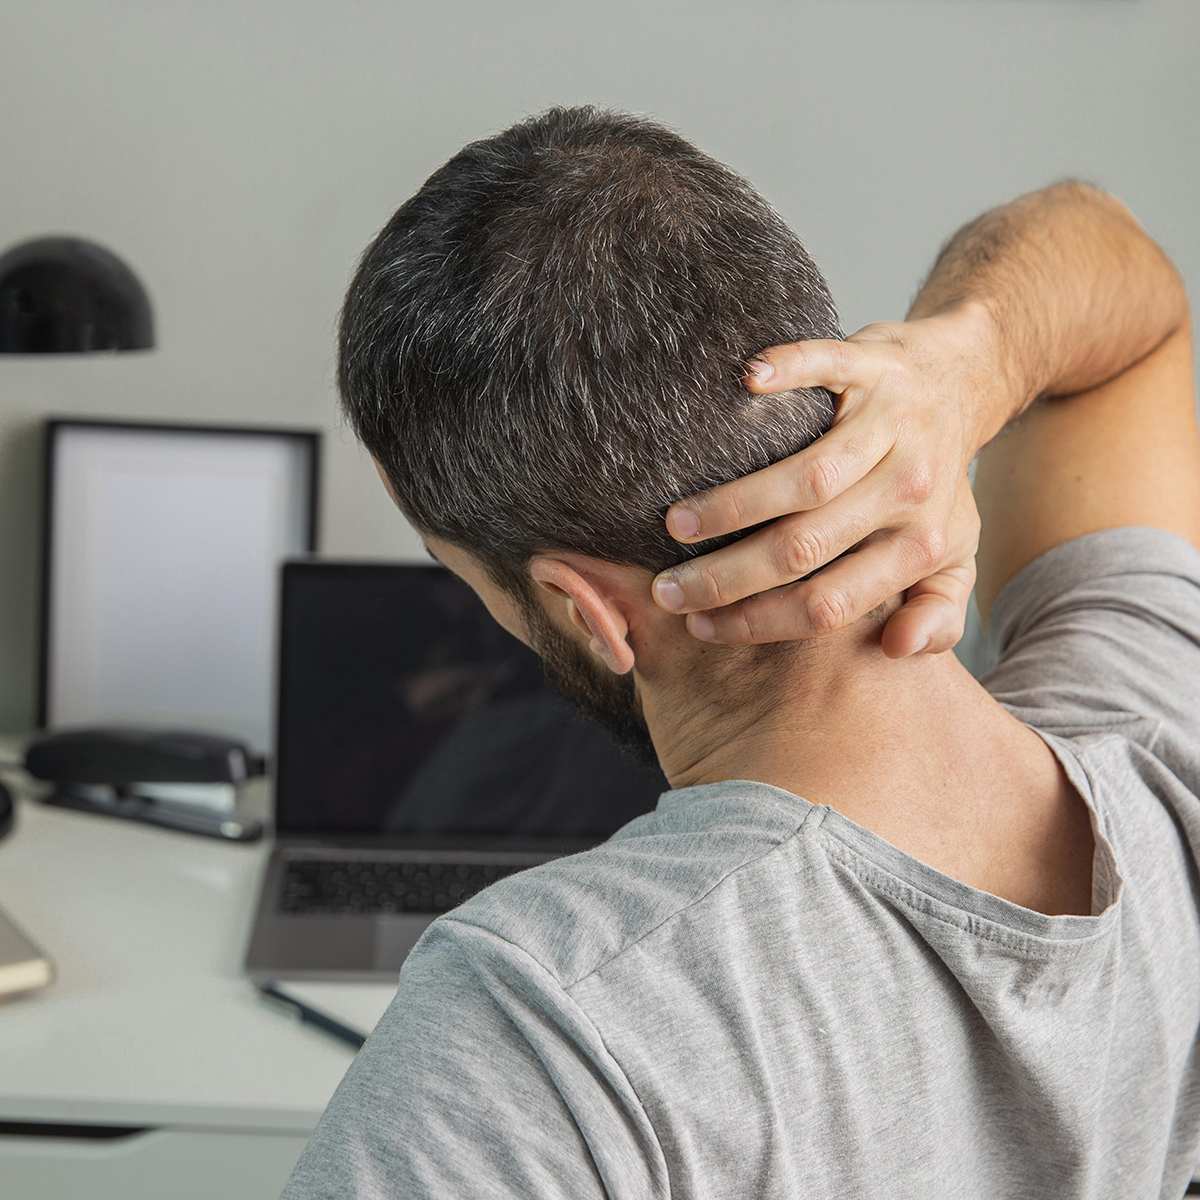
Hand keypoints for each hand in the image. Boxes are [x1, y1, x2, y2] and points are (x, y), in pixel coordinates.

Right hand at [651, 306, 1001, 656]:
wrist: (965, 382)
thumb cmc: (938, 481)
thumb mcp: (954, 557)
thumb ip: (939, 614)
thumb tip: (899, 650)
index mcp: (922, 545)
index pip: (830, 603)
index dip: (760, 621)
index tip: (702, 627)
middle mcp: (909, 488)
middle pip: (804, 547)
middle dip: (726, 576)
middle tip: (667, 590)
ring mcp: (893, 423)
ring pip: (808, 477)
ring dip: (732, 503)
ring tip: (674, 524)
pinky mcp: (876, 364)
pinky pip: (829, 366)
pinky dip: (789, 370)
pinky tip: (743, 382)